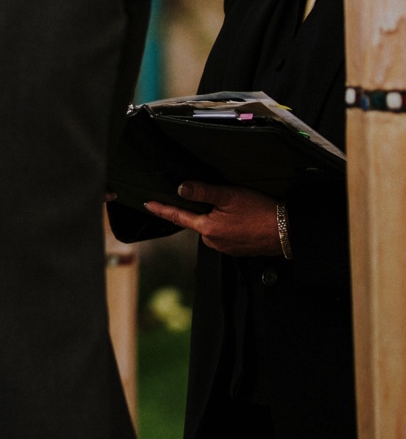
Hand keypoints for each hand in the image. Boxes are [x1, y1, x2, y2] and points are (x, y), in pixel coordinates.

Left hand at [143, 182, 283, 257]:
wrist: (289, 231)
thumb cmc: (261, 212)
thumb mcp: (229, 195)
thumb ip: (202, 192)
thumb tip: (180, 189)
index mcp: (208, 229)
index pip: (177, 216)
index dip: (162, 208)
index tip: (148, 204)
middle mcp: (214, 242)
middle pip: (197, 221)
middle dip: (202, 209)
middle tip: (221, 199)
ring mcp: (226, 248)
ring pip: (212, 227)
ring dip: (217, 217)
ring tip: (237, 209)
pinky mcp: (238, 249)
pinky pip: (225, 234)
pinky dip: (228, 225)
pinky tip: (241, 219)